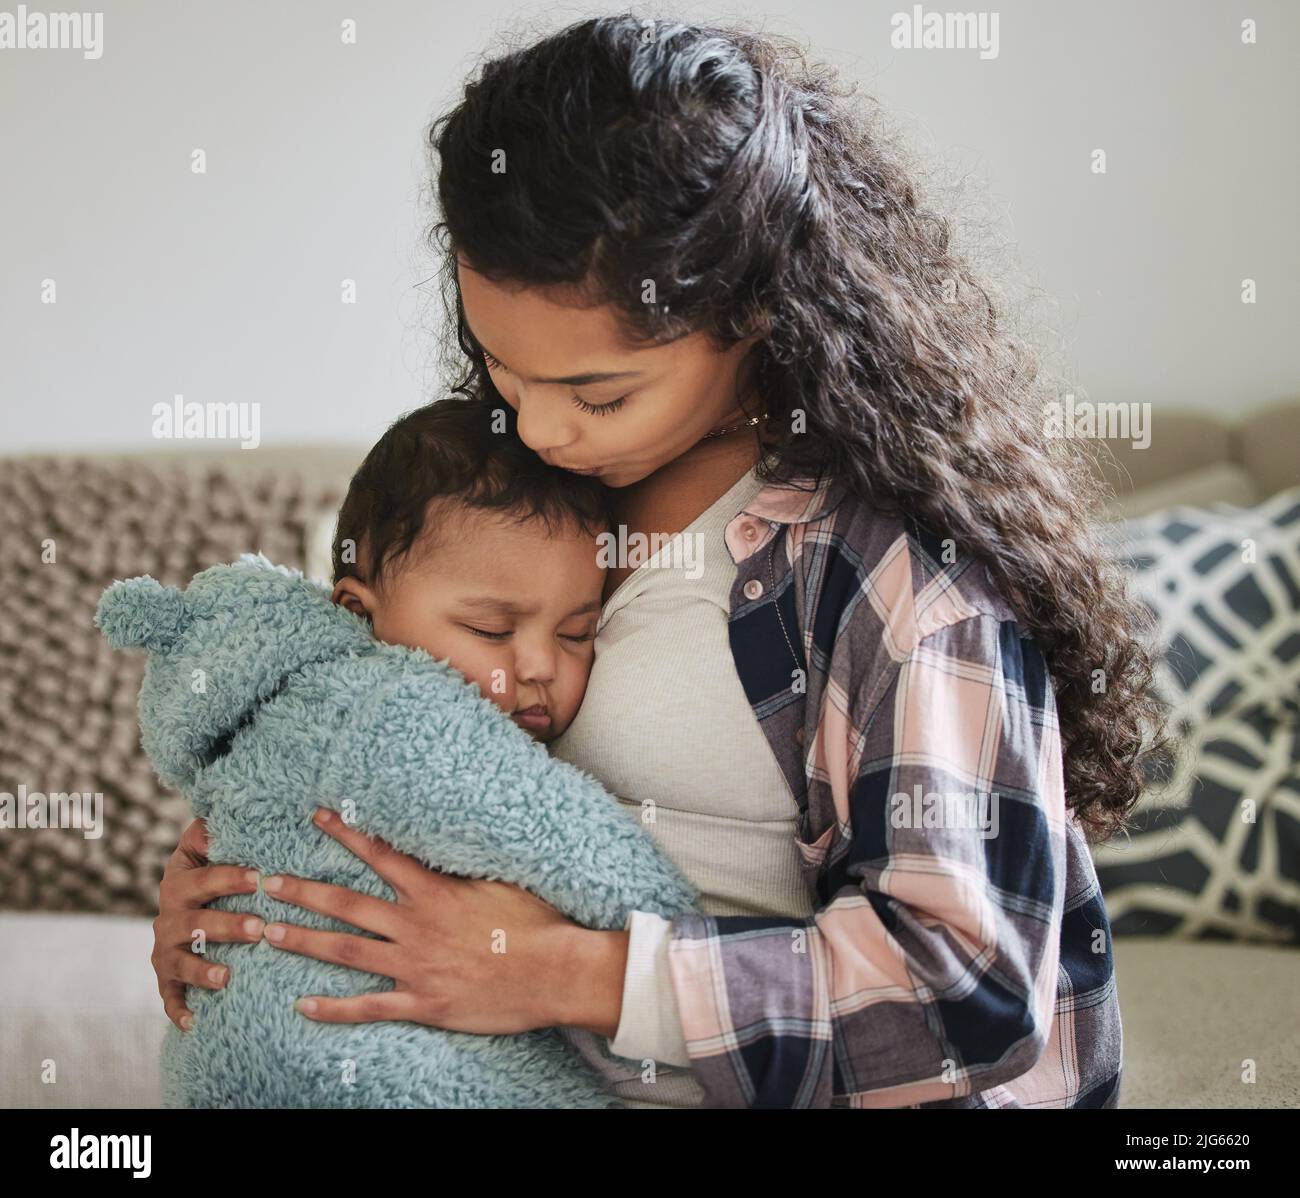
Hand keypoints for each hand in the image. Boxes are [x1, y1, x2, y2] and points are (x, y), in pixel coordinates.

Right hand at [152, 818, 264, 1030]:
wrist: (186, 912)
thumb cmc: (211, 876)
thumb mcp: (204, 849)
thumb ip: (211, 831)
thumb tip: (219, 811)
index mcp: (180, 883)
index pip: (204, 879)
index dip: (230, 877)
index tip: (260, 877)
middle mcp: (168, 918)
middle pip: (195, 923)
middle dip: (226, 926)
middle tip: (259, 928)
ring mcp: (165, 951)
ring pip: (181, 962)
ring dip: (202, 970)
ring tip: (228, 977)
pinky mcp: (166, 980)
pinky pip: (169, 997)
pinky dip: (179, 1010)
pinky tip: (194, 1023)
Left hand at [260, 808, 628, 1036]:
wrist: (555, 971)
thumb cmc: (537, 922)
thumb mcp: (502, 878)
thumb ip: (467, 864)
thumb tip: (449, 838)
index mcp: (433, 891)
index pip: (379, 854)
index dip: (345, 834)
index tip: (316, 817)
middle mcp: (415, 926)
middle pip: (347, 905)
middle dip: (303, 892)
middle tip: (267, 882)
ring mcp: (415, 967)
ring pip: (346, 952)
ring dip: (304, 941)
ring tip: (270, 932)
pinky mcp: (423, 1004)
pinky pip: (368, 1007)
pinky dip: (333, 1008)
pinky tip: (303, 1006)